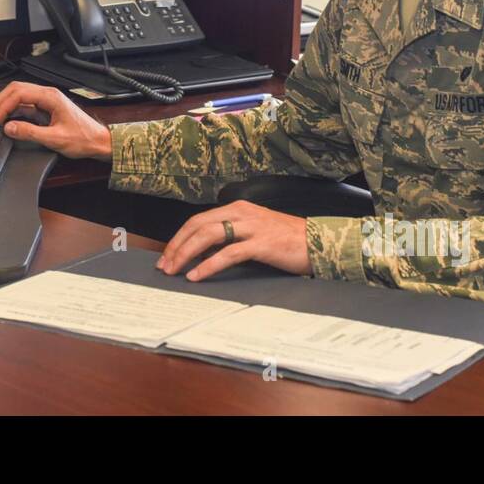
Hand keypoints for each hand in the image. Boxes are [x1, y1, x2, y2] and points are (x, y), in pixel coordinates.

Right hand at [0, 82, 112, 159]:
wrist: (98, 142)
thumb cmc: (83, 139)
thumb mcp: (55, 139)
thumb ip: (30, 133)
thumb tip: (9, 128)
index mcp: (51, 97)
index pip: (19, 93)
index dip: (3, 106)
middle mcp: (48, 95)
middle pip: (16, 89)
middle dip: (0, 102)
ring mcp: (46, 100)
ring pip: (19, 95)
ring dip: (5, 105)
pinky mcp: (46, 108)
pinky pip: (25, 104)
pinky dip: (13, 110)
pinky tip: (7, 120)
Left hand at [157, 201, 311, 280]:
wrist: (319, 242)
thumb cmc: (287, 240)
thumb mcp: (255, 231)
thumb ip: (231, 236)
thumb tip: (203, 252)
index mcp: (238, 208)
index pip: (199, 220)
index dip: (180, 237)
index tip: (168, 254)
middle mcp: (242, 213)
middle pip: (198, 225)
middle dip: (177, 245)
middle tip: (164, 265)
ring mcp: (251, 227)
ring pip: (208, 236)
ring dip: (187, 254)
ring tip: (175, 270)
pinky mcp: (261, 244)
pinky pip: (228, 253)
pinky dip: (208, 265)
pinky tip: (197, 275)